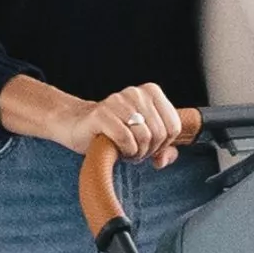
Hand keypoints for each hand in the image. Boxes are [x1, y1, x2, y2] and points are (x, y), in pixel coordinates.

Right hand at [70, 83, 185, 168]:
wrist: (79, 125)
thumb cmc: (116, 132)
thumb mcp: (146, 140)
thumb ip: (164, 150)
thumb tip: (162, 160)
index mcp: (151, 92)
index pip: (174, 126)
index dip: (164, 145)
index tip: (150, 147)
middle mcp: (136, 92)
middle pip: (159, 133)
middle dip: (149, 151)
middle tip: (136, 152)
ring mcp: (117, 101)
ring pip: (144, 137)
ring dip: (137, 153)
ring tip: (127, 151)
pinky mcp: (101, 114)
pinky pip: (125, 139)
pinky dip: (125, 150)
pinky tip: (118, 149)